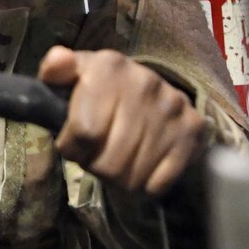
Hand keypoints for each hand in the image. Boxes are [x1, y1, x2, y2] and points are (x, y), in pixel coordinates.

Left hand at [37, 46, 204, 195]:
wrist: (148, 89)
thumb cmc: (99, 87)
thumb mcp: (73, 74)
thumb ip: (55, 69)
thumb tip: (56, 63)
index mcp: (109, 66)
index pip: (83, 133)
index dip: (72, 147)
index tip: (74, 142)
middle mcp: (145, 82)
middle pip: (108, 162)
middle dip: (95, 166)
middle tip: (97, 155)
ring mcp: (172, 107)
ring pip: (132, 178)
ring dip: (119, 179)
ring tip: (117, 159)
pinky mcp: (192, 130)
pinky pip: (159, 183)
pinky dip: (146, 185)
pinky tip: (141, 165)